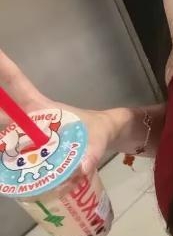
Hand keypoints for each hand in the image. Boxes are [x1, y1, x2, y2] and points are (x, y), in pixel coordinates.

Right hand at [0, 49, 114, 177]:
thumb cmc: (97, 132)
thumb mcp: (98, 139)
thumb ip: (92, 153)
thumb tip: (82, 169)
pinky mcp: (22, 157)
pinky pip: (4, 157)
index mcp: (38, 106)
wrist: (100, 144)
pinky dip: (1, 165)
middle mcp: (24, 120)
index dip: (2, 67)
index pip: (14, 81)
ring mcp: (21, 139)